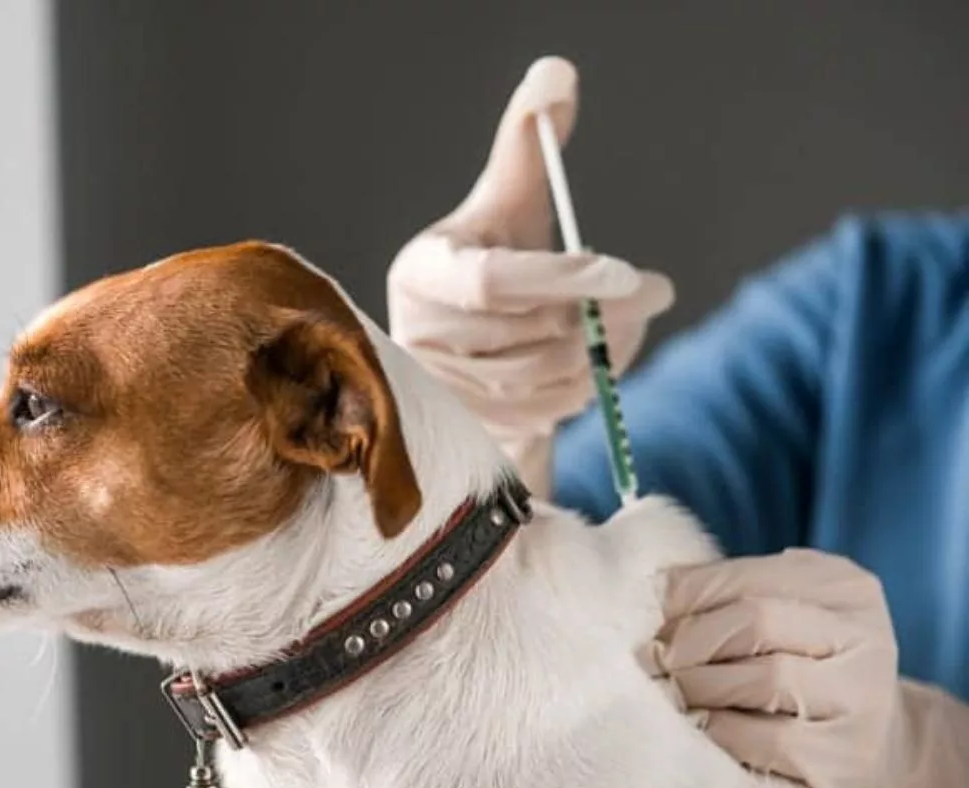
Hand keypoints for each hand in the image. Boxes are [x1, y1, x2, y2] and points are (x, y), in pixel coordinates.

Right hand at [387, 57, 672, 496]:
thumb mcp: (508, 200)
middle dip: (604, 315)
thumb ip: (528, 141)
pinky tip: (599, 360)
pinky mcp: (471, 427)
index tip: (632, 272)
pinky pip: (546, 414)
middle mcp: (419, 336)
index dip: (564, 278)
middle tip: (655, 292)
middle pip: (528, 335)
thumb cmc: (492, 255)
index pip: (494, 281)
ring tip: (629, 322)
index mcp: (422, 272)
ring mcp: (443, 391)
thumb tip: (557, 74)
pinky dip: (588, 387)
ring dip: (604, 352)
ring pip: (545, 378)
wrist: (471, 342)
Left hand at [639, 548, 900, 787]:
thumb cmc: (803, 668)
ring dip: (701, 686)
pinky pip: (773, 740)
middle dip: (690, 641)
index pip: (745, 575)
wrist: (872, 746)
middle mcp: (867, 637)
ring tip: (674, 692)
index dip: (685, 594)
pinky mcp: (850, 759)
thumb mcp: (780, 613)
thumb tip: (656, 591)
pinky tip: (705, 727)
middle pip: (756, 620)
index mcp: (844, 586)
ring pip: (766, 678)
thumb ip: (730, 594)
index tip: (652, 616)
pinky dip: (725, 731)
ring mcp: (864, 699)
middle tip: (653, 659)